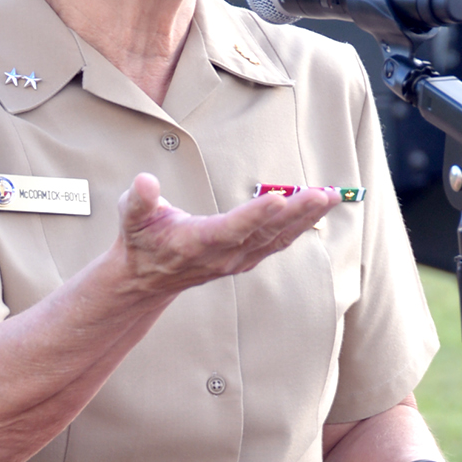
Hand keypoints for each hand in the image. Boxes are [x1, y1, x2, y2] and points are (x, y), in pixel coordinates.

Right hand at [114, 173, 339, 298]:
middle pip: (265, 233)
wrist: (146, 279)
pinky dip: (300, 225)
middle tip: (323, 194)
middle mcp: (223, 255)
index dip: (255, 214)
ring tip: (331, 196)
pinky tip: (317, 208)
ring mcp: (237, 260)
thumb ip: (137, 200)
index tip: (279, 198)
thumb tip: (144, 182)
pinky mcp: (245, 259)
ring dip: (306, 218)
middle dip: (297, 213)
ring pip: (278, 238)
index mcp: (196, 243)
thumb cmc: (140, 241)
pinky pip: (278, 242)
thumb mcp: (130, 217)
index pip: (231, 228)